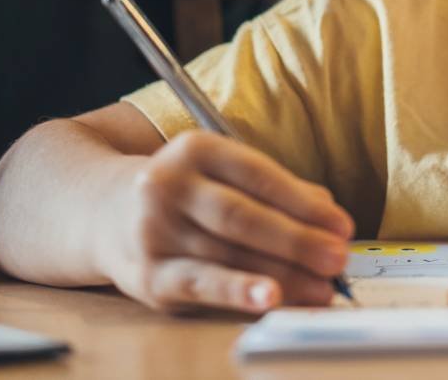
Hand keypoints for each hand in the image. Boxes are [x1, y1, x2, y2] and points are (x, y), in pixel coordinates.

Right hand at [92, 131, 353, 314]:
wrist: (105, 214)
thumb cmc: (187, 194)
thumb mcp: (223, 174)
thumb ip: (275, 189)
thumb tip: (327, 213)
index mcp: (196, 149)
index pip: (259, 175)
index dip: (304, 204)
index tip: (342, 226)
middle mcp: (168, 185)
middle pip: (243, 217)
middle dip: (297, 241)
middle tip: (338, 258)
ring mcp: (153, 230)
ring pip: (227, 254)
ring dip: (282, 274)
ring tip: (321, 288)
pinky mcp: (147, 275)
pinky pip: (200, 284)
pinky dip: (238, 292)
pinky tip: (269, 299)